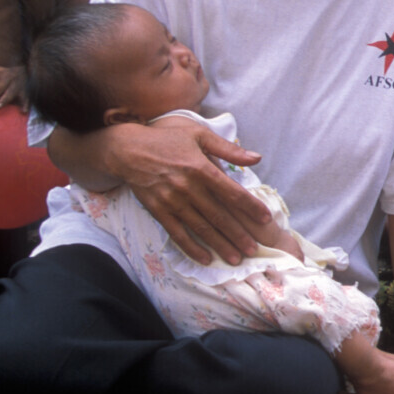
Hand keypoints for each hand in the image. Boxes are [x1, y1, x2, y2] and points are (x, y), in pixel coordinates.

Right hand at [108, 122, 268, 265]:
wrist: (128, 150)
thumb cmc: (167, 139)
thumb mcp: (199, 135)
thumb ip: (229, 149)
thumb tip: (257, 158)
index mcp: (201, 168)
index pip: (231, 191)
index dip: (250, 206)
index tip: (265, 218)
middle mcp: (188, 188)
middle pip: (218, 216)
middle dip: (238, 234)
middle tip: (254, 249)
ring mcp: (172, 201)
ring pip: (201, 228)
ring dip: (219, 245)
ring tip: (235, 259)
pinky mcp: (158, 211)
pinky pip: (177, 233)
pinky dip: (192, 248)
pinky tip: (205, 259)